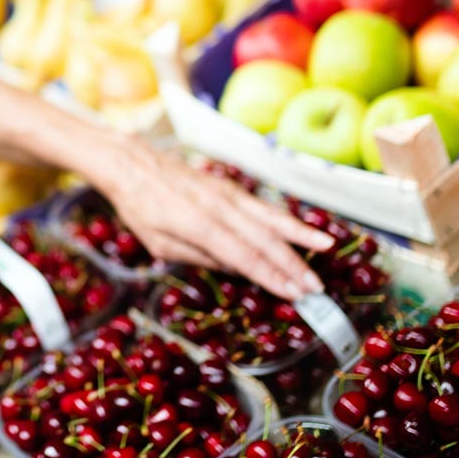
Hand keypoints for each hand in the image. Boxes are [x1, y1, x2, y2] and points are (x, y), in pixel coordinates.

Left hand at [93, 140, 333, 299]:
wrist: (132, 163)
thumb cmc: (140, 207)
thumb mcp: (159, 243)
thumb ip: (199, 256)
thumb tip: (236, 269)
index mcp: (197, 224)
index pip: (243, 256)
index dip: (271, 277)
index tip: (294, 294)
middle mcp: (218, 206)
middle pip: (263, 239)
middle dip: (292, 264)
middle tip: (315, 287)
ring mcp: (227, 193)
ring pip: (270, 217)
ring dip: (299, 237)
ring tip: (326, 250)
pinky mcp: (230, 186)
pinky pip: (263, 206)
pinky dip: (287, 218)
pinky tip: (304, 230)